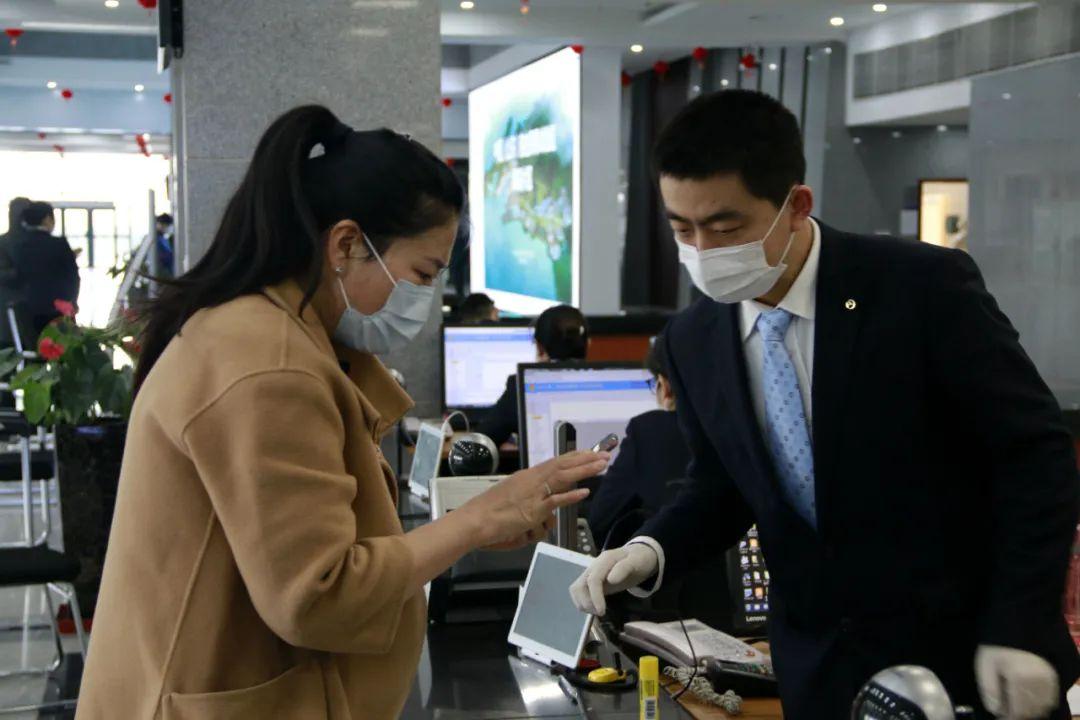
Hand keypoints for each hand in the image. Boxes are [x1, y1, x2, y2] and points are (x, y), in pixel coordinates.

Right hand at [461, 450, 607, 548]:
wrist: (475, 520)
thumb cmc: (490, 511)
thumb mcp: (512, 499)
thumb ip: (531, 501)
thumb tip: (546, 513)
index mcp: (527, 476)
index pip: (555, 462)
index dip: (574, 457)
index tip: (589, 452)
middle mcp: (531, 480)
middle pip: (563, 465)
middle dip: (586, 459)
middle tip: (604, 454)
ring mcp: (533, 493)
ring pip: (563, 476)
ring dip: (584, 469)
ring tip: (602, 464)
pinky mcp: (533, 509)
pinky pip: (555, 500)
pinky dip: (571, 495)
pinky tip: (585, 491)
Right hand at [569, 543, 658, 615]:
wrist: (638, 555)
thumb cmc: (639, 560)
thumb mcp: (637, 562)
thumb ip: (624, 568)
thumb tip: (611, 579)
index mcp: (605, 560)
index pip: (593, 579)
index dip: (595, 597)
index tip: (602, 612)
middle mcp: (594, 566)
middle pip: (579, 586)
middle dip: (587, 603)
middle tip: (600, 613)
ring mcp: (591, 573)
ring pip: (576, 590)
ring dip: (583, 603)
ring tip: (597, 611)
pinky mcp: (591, 581)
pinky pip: (580, 592)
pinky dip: (584, 602)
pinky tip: (595, 608)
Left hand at [975, 644, 1058, 718]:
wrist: (1016, 625)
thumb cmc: (996, 645)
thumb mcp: (985, 664)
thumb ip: (989, 689)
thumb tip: (994, 710)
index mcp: (1019, 678)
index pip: (1017, 710)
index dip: (1008, 717)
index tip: (999, 717)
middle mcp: (1038, 681)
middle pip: (1031, 710)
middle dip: (1018, 714)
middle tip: (1005, 710)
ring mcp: (1049, 678)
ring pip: (1043, 706)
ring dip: (1029, 709)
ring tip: (1015, 704)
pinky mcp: (1053, 675)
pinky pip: (1051, 698)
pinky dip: (1041, 703)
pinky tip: (1028, 698)